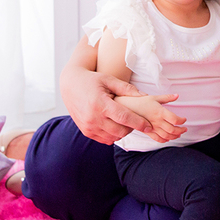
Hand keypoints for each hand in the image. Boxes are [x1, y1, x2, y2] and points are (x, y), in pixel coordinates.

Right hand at [63, 67, 178, 144]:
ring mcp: (88, 127)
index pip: (124, 118)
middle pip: (121, 131)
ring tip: (125, 122)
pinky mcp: (86, 131)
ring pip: (114, 137)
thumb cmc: (92, 80)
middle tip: (137, 121)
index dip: (139, 123)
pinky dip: (113, 135)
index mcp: (100, 104)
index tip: (149, 126)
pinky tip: (115, 125)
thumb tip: (145, 96)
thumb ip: (127, 89)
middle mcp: (93, 118)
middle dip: (132, 128)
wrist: (70, 84)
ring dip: (123, 132)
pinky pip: (105, 139)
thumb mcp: (109, 80)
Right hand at [115, 96, 187, 142]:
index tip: (184, 119)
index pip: (175, 119)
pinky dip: (165, 140)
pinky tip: (168, 138)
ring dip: (175, 136)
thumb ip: (167, 97)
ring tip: (179, 134)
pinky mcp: (148, 132)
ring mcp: (152, 128)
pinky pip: (158, 139)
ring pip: (167, 136)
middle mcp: (157, 121)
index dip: (182, 121)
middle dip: (181, 130)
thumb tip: (177, 96)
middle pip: (173, 130)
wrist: (127, 108)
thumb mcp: (154, 97)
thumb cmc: (141, 101)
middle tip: (185, 129)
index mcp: (160, 112)